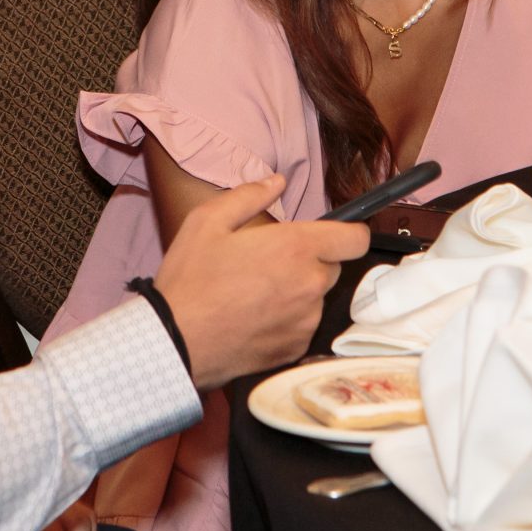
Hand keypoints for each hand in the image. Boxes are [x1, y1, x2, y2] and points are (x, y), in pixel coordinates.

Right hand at [154, 174, 368, 390]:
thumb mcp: (207, 221)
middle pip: (333, 266)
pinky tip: (254, 317)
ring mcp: (305, 320)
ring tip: (256, 292)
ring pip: (317, 297)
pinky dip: (287, 320)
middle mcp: (310, 285)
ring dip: (299, 292)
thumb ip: (249, 196)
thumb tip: (277, 182)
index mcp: (295, 248)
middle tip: (271, 262)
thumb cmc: (190, 280)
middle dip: (311, 261)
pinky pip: (303, 326)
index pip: (356, 238)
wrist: (175, 340)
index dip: (347, 232)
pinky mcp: (295, 348)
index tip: (331, 234)